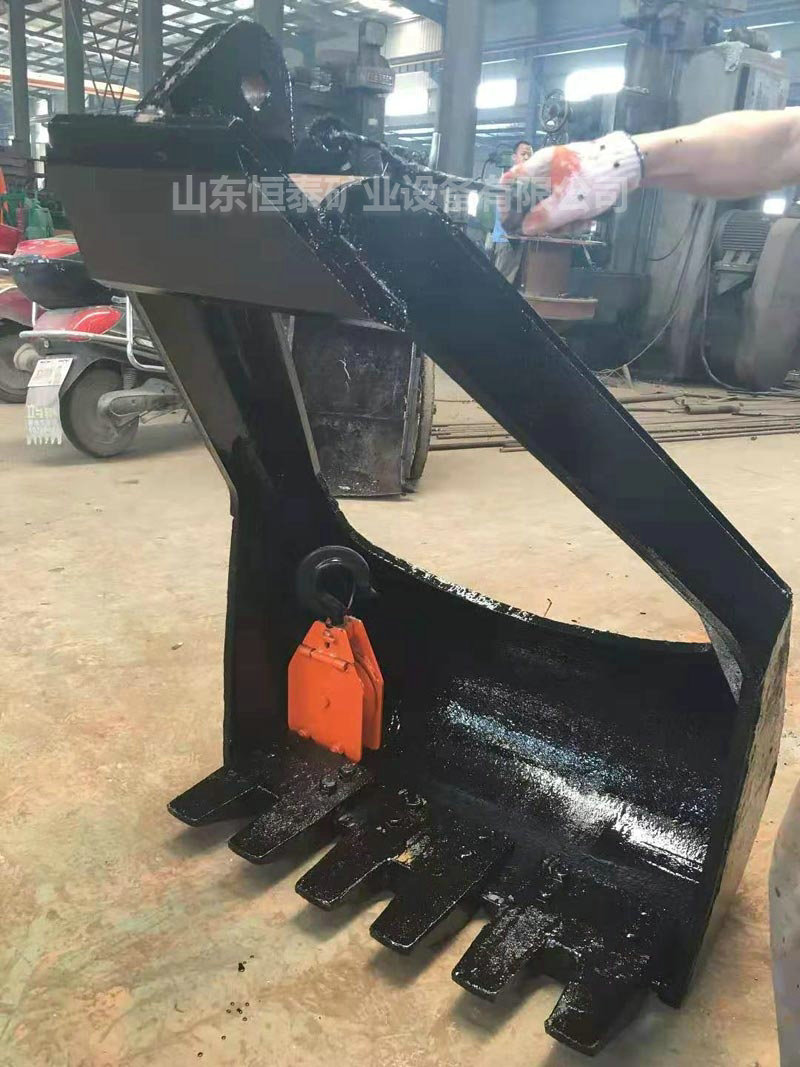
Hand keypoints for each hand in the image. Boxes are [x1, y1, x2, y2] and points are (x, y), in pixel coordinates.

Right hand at [502, 131, 643, 235]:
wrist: (631, 164)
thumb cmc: (598, 179)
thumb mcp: (570, 203)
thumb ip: (545, 217)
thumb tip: (525, 228)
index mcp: (539, 165)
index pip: (509, 182)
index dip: (505, 204)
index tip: (511, 224)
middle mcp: (546, 168)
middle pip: (528, 197)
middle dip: (539, 218)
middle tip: (554, 231)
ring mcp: (560, 175)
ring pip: (547, 203)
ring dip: (559, 220)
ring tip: (577, 225)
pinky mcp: (573, 182)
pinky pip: (563, 202)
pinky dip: (571, 214)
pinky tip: (584, 220)